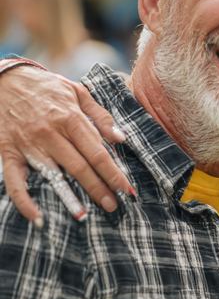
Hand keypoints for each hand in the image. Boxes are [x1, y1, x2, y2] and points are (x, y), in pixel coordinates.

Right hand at [0, 65, 134, 224]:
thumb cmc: (46, 87)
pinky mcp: (8, 152)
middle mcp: (50, 133)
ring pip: (53, 176)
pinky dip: (24, 202)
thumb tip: (121, 138)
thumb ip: (100, 116)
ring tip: (85, 216)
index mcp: (70, 118)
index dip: (113, 172)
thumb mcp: (77, 92)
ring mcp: (28, 144)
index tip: (126, 189)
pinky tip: (38, 218)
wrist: (5, 80)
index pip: (97, 152)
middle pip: (79, 167)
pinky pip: (15, 182)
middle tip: (113, 206)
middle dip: (98, 188)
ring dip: (69, 198)